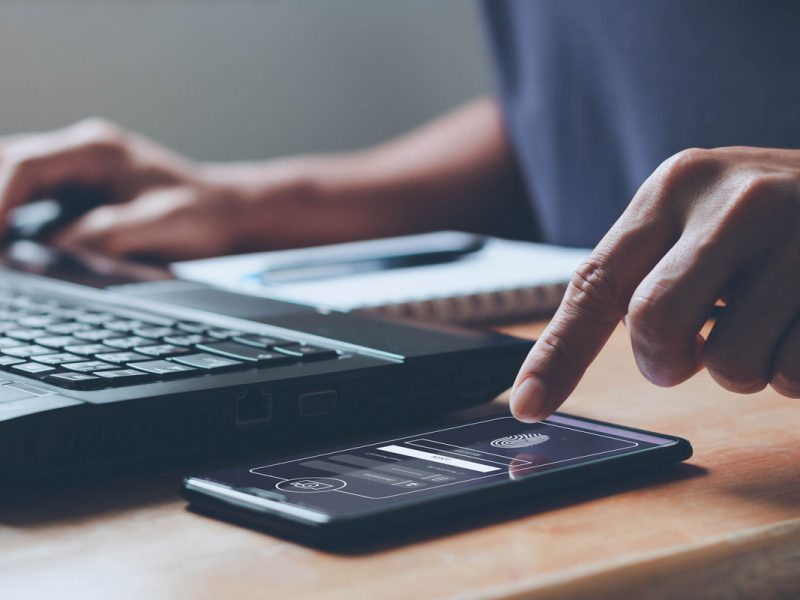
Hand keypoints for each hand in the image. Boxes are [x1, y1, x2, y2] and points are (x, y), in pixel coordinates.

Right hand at [0, 118, 280, 259]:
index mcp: (97, 150)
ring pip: (13, 177)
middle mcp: (81, 152)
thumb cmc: (205, 215)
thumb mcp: (159, 226)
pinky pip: (28, 196)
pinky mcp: (80, 191)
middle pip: (7, 164)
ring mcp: (78, 169)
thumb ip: (103, 235)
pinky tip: (6, 243)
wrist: (232, 212)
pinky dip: (9, 216)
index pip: (24, 166)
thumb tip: (49, 249)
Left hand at [511, 146, 799, 421]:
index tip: (528, 405)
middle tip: (693, 346)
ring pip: (729, 363)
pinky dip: (792, 373)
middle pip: (653, 326)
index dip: (556, 354)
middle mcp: (735, 199)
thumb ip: (640, 278)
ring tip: (767, 321)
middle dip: (667, 359)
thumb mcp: (695, 225)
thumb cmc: (767, 225)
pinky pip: (794, 374)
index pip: (596, 284)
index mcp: (675, 187)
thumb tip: (552, 374)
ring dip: (742, 367)